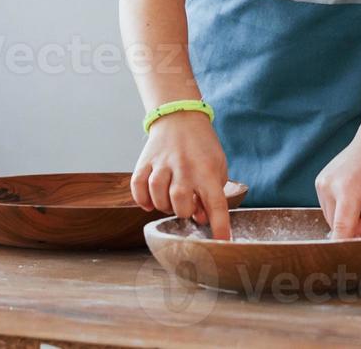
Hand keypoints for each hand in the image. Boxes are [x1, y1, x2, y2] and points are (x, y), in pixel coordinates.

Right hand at [130, 110, 233, 240]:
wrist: (180, 117)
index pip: (216, 203)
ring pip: (158, 196)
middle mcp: (185, 167)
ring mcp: (162, 163)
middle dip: (183, 213)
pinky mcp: (144, 162)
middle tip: (185, 206)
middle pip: (180, 202)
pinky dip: (142, 199)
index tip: (222, 243)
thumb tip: (201, 219)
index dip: (220, 226)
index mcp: (207, 170)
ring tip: (169, 200)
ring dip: (163, 205)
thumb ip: (212, 193)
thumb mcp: (217, 166)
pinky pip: (138, 187)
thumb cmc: (202, 148)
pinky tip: (150, 200)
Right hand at [315, 133, 360, 238]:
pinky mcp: (319, 182)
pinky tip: (356, 190)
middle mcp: (328, 187)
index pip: (341, 232)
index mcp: (347, 191)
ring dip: (348, 216)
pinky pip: (330, 208)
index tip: (349, 263)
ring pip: (333, 219)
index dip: (346, 248)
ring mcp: (320, 183)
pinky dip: (342, 207)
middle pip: (339, 226)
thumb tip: (353, 243)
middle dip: (354, 225)